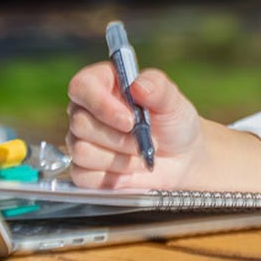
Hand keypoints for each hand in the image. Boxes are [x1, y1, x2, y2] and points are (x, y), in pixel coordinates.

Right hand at [65, 61, 208, 190]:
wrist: (180, 159)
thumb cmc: (173, 122)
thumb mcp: (172, 101)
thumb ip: (157, 87)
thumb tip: (137, 85)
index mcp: (102, 83)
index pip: (81, 86)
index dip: (101, 104)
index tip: (130, 120)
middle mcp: (85, 110)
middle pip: (79, 124)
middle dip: (118, 138)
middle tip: (144, 140)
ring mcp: (80, 140)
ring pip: (81, 152)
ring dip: (118, 159)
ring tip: (140, 154)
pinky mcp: (82, 169)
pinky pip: (83, 176)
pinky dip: (112, 177)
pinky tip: (129, 170)